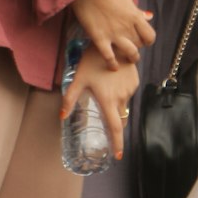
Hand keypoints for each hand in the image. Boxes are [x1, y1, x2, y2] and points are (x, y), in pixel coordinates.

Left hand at [60, 44, 138, 159]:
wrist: (114, 42)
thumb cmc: (93, 60)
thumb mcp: (79, 78)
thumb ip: (70, 98)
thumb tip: (61, 117)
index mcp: (108, 101)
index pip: (114, 128)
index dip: (117, 144)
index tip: (118, 156)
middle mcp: (122, 98)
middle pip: (119, 118)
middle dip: (113, 122)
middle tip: (104, 115)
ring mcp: (130, 90)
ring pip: (123, 105)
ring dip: (116, 104)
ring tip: (106, 90)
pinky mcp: (135, 81)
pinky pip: (128, 93)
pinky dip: (122, 93)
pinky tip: (114, 81)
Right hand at [72, 0, 155, 68]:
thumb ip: (137, 11)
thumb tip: (149, 17)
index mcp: (135, 16)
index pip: (150, 36)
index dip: (148, 40)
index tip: (143, 39)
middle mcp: (127, 27)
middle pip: (139, 44)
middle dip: (138, 46)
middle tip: (132, 45)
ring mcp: (114, 34)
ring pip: (130, 53)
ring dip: (131, 58)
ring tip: (128, 59)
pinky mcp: (100, 39)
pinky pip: (109, 57)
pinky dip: (112, 64)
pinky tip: (113, 67)